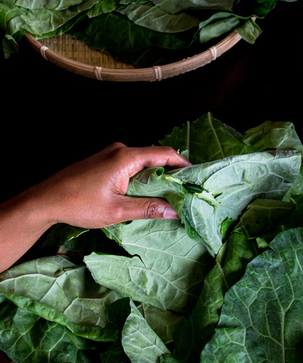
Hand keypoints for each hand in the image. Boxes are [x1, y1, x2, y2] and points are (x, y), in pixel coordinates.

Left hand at [31, 142, 189, 228]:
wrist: (45, 200)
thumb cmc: (79, 204)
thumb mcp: (118, 211)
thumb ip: (148, 208)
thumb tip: (174, 211)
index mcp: (125, 158)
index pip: (164, 154)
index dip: (183, 164)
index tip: (197, 176)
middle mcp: (119, 151)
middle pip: (154, 157)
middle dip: (171, 172)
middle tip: (186, 190)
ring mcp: (110, 155)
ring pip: (142, 163)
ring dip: (156, 177)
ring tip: (169, 194)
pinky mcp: (103, 163)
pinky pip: (130, 166)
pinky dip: (142, 177)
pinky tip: (145, 193)